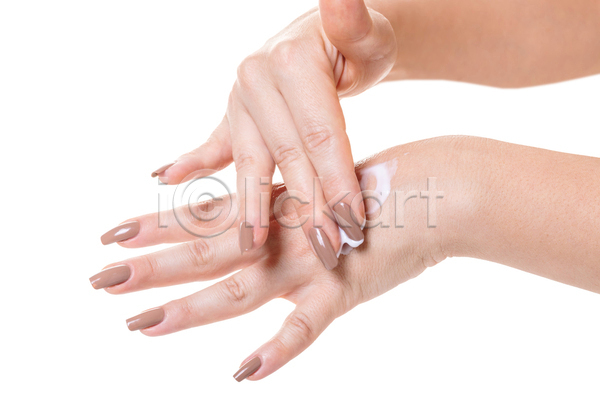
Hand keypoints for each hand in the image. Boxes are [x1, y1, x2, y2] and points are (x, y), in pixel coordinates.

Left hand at [94, 138, 470, 380]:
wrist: (440, 190)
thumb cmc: (384, 188)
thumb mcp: (325, 190)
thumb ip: (291, 204)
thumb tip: (261, 214)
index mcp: (279, 208)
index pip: (205, 216)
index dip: (156, 223)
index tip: (111, 231)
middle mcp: (284, 234)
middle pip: (206, 251)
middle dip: (151, 265)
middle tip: (98, 279)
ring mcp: (311, 264)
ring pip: (239, 289)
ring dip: (188, 308)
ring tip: (140, 324)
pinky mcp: (346, 292)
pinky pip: (307, 327)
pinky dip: (278, 349)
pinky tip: (244, 373)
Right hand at [148, 0, 396, 268]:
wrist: (327, 39)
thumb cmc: (358, 46)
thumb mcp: (368, 34)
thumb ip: (352, 25)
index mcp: (292, 62)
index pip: (319, 133)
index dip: (337, 180)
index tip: (353, 223)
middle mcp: (258, 79)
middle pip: (286, 153)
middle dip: (307, 206)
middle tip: (324, 248)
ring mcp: (241, 98)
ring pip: (252, 160)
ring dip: (254, 204)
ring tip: (252, 244)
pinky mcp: (234, 114)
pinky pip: (215, 143)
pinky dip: (195, 161)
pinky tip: (168, 176)